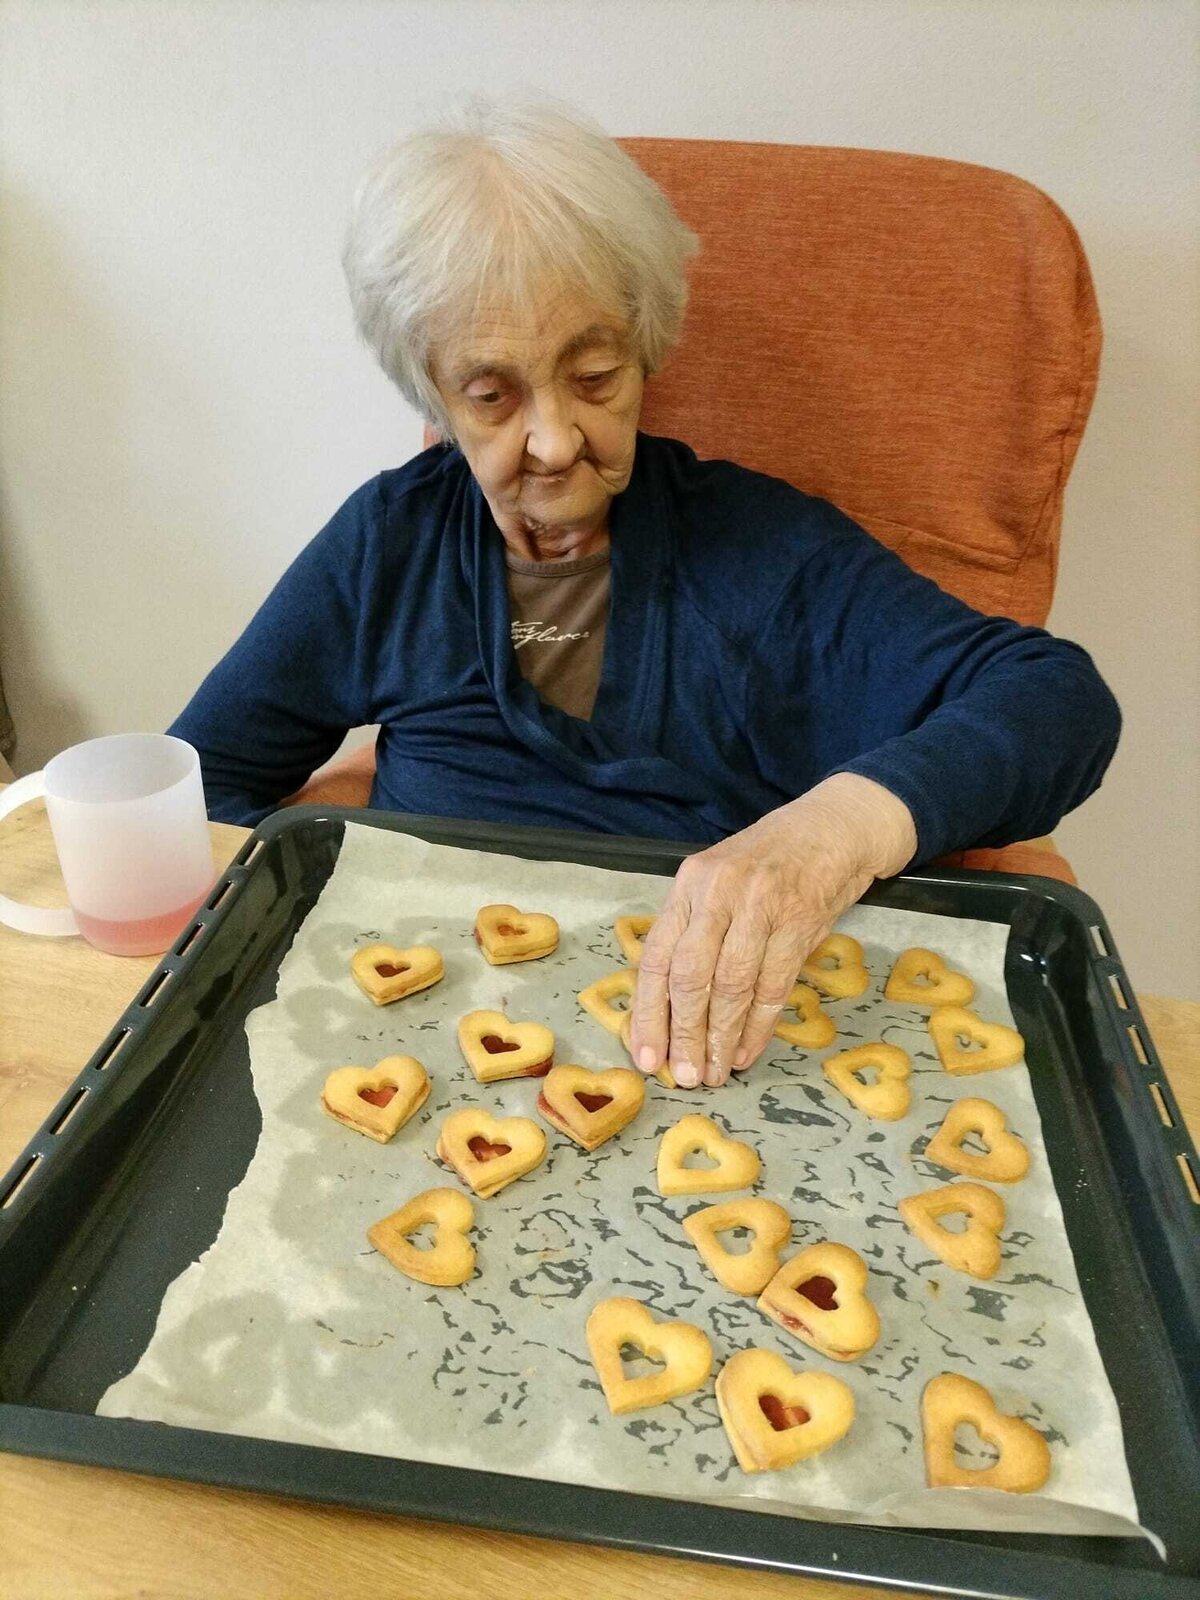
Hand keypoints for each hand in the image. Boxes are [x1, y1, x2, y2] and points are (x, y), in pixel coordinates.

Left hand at [629, 773, 915, 1087]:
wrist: (835, 826)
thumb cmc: (771, 859)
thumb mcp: (720, 878)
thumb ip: (695, 927)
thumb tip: (669, 1003)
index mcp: (691, 882)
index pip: (658, 956)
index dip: (648, 1012)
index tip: (645, 1055)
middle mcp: (720, 892)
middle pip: (691, 976)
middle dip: (685, 1034)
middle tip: (684, 1076)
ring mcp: (762, 906)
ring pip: (732, 987)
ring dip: (721, 1039)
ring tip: (714, 1073)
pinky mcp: (801, 923)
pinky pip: (773, 987)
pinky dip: (757, 1027)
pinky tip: (746, 1052)